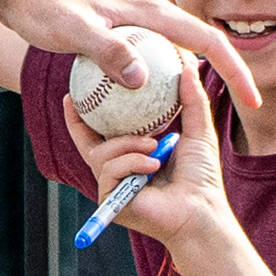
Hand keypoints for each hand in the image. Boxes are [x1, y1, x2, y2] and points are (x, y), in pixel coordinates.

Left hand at [0, 0, 263, 111]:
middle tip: (239, 111)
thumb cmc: (43, 5)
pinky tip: (148, 108)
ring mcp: (136, 22)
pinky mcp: (120, 30)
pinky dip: (159, 82)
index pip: (208, 40)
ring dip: (192, 82)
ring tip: (199, 117)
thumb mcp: (74, 31)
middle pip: (201, 46)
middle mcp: (150, 14)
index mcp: (150, 12)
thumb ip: (109, 52)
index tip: (252, 101)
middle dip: (226, 76)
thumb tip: (143, 79)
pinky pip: (151, 59)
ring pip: (177, 54)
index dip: (236, 71)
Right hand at [68, 65, 231, 252]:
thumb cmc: (201, 177)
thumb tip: (190, 65)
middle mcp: (119, 170)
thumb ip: (192, 100)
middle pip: (87, 143)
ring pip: (100, 154)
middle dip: (77, 122)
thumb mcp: (198, 131)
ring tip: (153, 146)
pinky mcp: (111, 200)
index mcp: (133, 154)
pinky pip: (109, 171)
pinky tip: (152, 167)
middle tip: (73, 100)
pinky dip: (132, 164)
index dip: (88, 113)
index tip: (80, 89)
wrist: (201, 211)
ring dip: (127, 145)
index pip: (103, 132)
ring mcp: (113, 186)